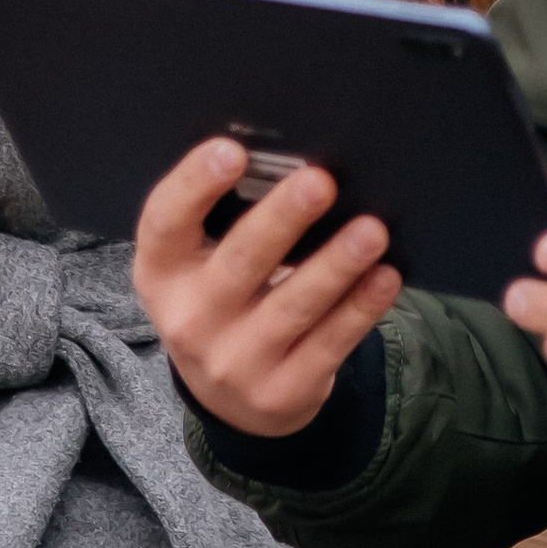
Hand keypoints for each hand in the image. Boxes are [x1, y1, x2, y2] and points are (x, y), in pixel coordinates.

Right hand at [132, 139, 404, 436]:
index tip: (232, 150)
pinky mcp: (281, 392)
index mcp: (162, 273)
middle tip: (319, 181)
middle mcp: (189, 320)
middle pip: (239, 262)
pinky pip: (328, 344)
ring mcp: (234, 363)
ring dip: (335, 266)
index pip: (165, 224)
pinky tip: (384, 277)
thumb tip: (289, 161)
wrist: (228, 396)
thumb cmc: (220, 299)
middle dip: (282, 220)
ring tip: (371, 230)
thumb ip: (226, 218)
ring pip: (292, 306)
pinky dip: (360, 308)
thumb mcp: (199, 265)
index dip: (194, 185)